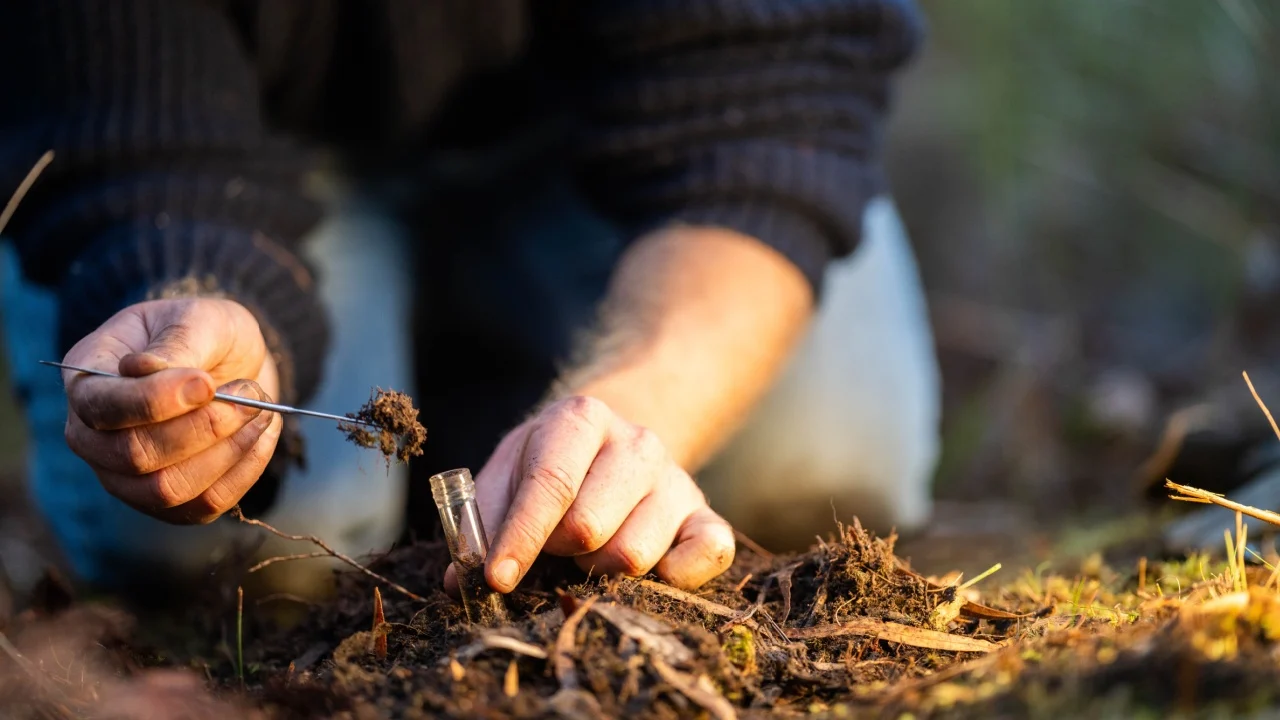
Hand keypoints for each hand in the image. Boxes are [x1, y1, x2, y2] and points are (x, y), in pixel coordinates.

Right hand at [60, 297, 281, 523]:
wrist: (232, 361)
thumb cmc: (206, 334)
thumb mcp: (198, 319)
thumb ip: (177, 343)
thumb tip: (147, 369)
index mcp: (86, 378)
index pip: (99, 405)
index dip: (154, 400)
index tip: (206, 382)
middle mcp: (92, 434)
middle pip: (133, 455)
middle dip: (204, 427)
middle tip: (249, 393)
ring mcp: (124, 475)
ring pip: (167, 489)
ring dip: (228, 451)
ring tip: (260, 410)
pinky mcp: (166, 502)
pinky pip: (202, 506)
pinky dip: (244, 471)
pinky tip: (262, 434)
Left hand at [447, 396, 735, 593]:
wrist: (612, 442)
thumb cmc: (549, 465)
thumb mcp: (507, 472)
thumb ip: (480, 521)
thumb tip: (461, 580)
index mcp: (580, 419)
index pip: (550, 483)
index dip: (521, 537)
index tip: (497, 578)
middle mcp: (637, 443)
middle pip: (590, 527)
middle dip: (558, 553)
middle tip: (552, 548)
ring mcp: (676, 479)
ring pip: (634, 555)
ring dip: (598, 571)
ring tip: (588, 555)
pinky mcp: (705, 515)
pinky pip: (708, 554)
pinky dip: (675, 578)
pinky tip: (647, 574)